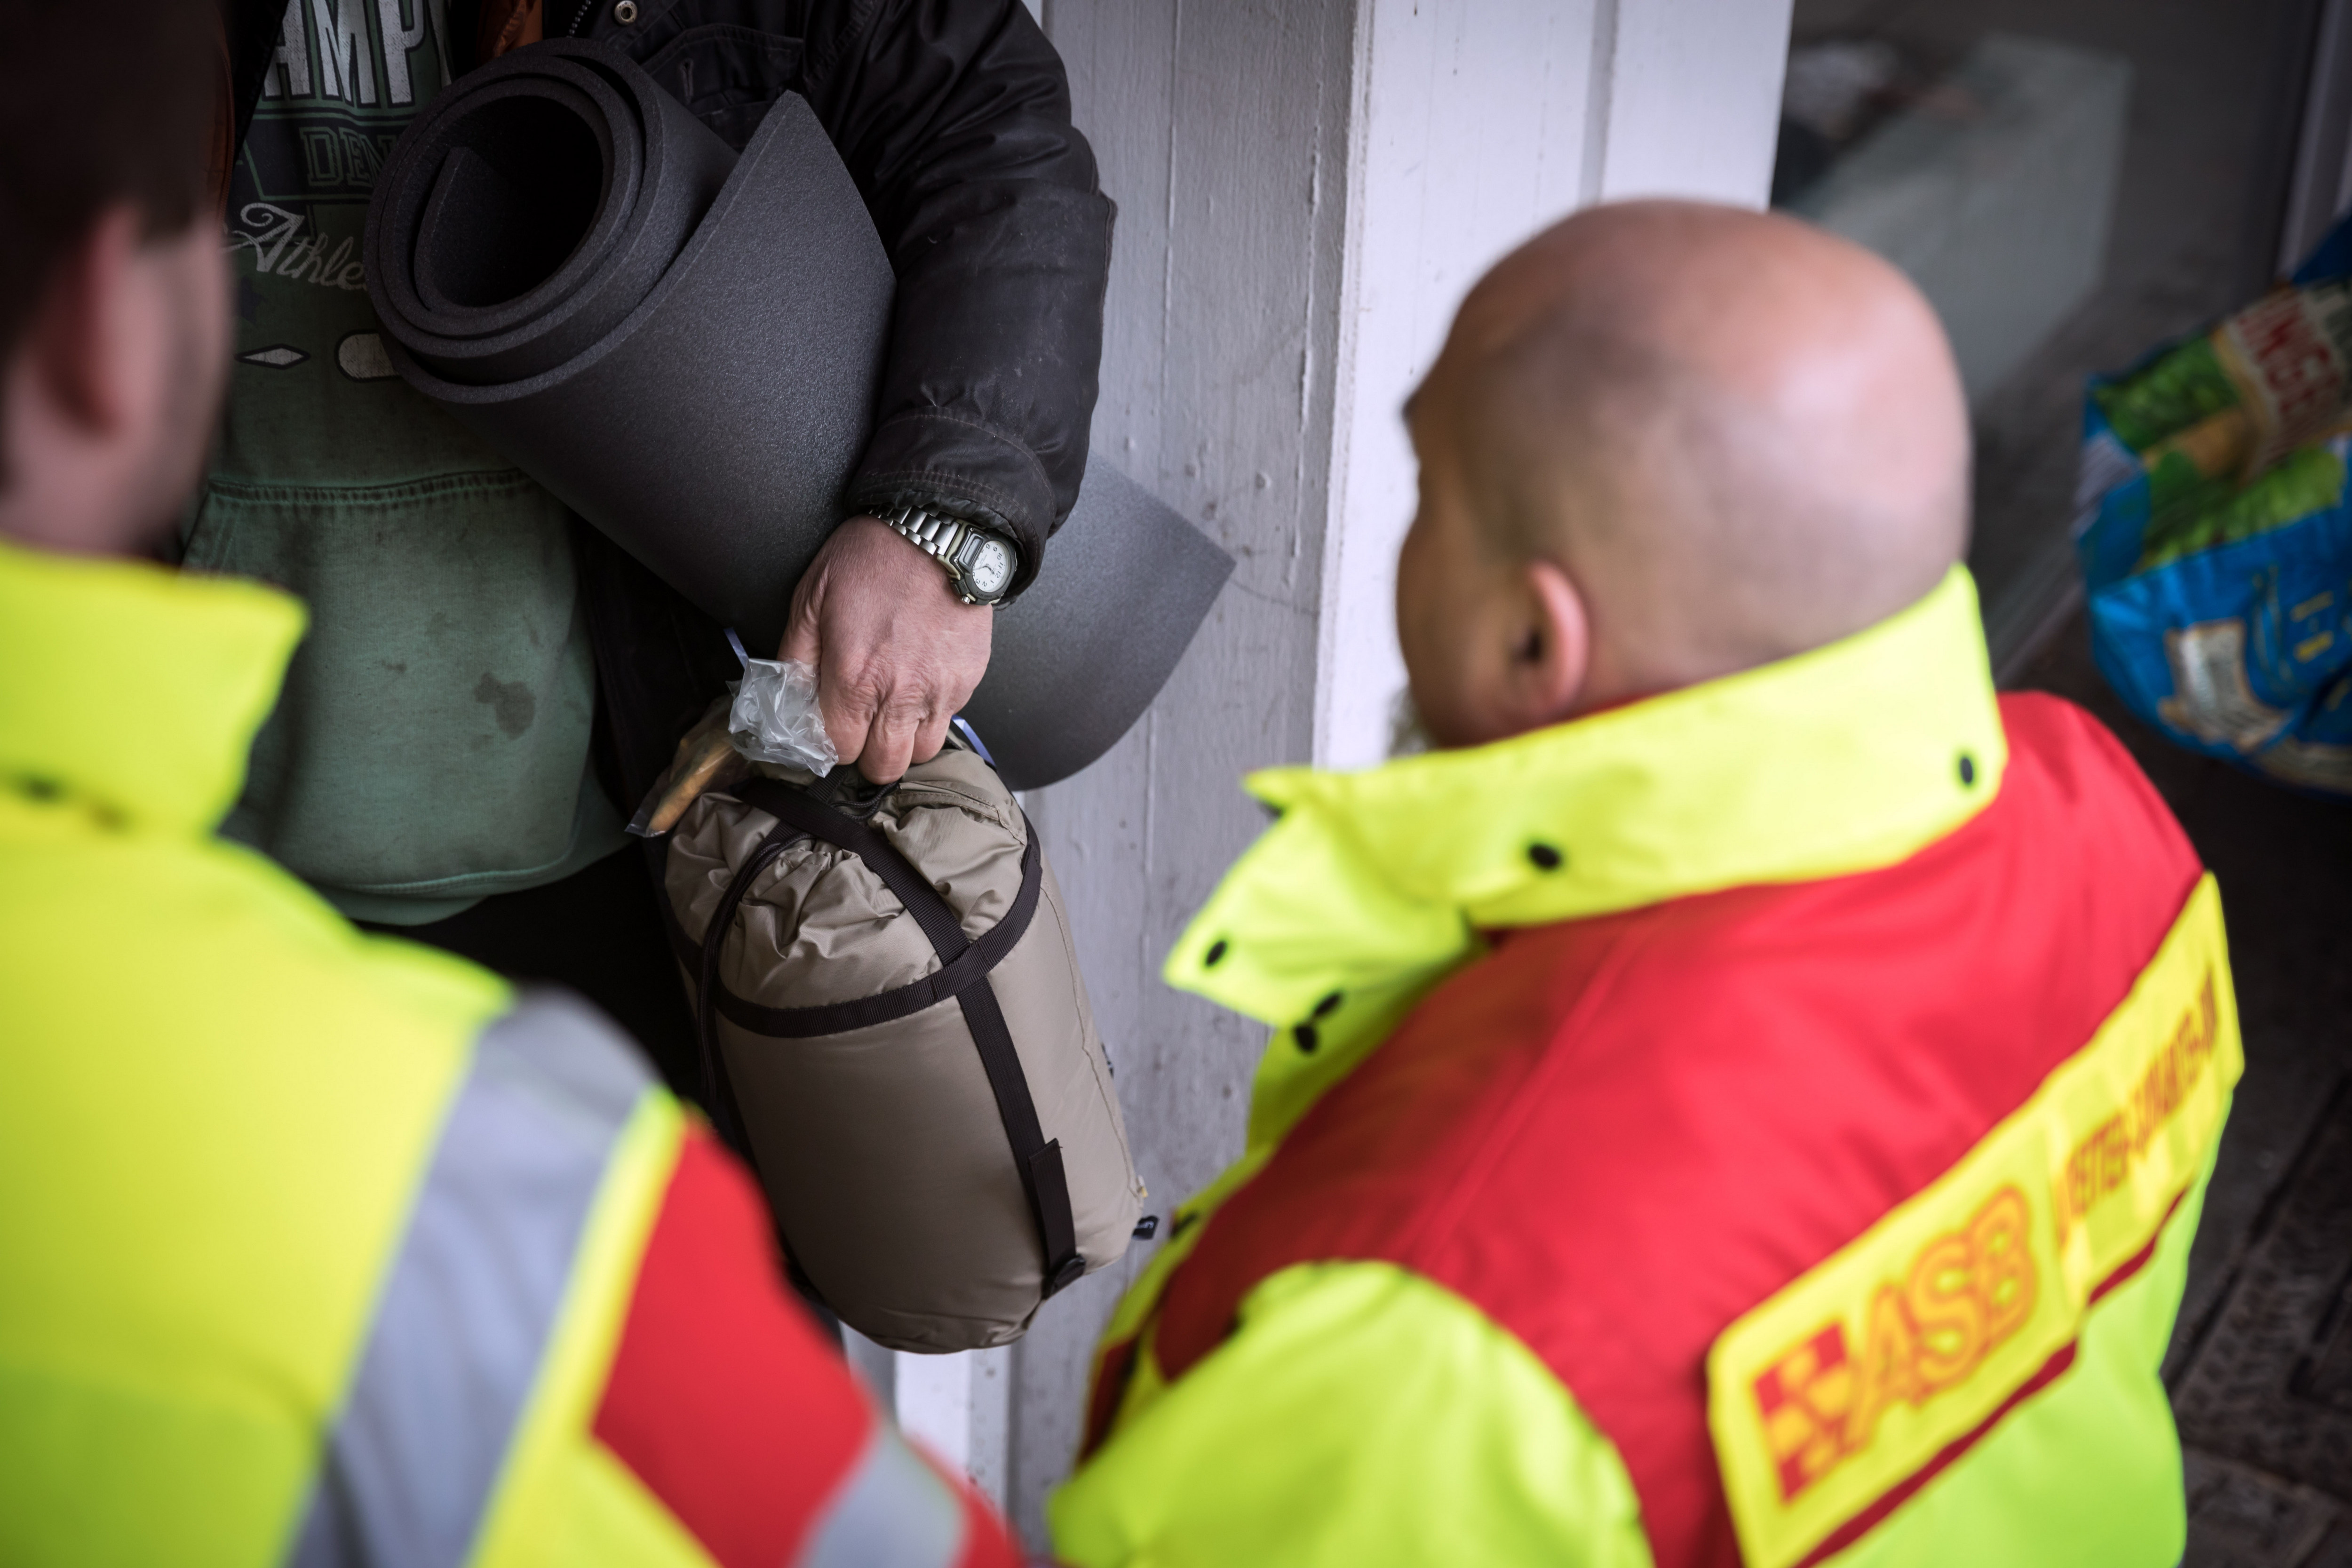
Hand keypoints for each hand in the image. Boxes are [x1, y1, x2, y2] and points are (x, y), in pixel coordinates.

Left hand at [781, 515, 992, 782]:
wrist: (937, 531)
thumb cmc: (872, 559)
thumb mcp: (810, 599)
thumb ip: (795, 657)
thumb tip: (789, 701)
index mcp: (855, 677)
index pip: (840, 750)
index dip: (832, 741)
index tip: (832, 724)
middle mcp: (901, 694)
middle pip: (884, 766)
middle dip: (868, 754)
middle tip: (862, 726)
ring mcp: (940, 690)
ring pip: (923, 752)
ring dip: (904, 739)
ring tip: (893, 708)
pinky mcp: (968, 679)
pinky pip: (950, 719)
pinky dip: (932, 712)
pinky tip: (920, 680)